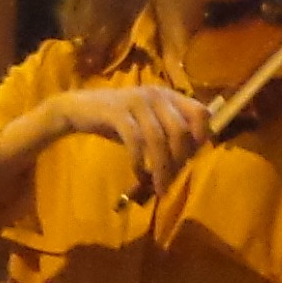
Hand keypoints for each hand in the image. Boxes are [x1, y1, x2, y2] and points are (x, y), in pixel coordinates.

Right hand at [41, 83, 210, 186]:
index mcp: (169, 96)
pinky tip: (139, 174)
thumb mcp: (149, 123)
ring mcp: (137, 102)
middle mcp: (157, 95)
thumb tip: (189, 160)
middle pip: (181, 131)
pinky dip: (140, 162)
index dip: (202, 137)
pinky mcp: (117, 112)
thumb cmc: (119, 121)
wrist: (80, 109)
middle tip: (170, 180)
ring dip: (161, 168)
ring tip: (158, 187)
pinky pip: (136, 141)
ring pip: (159, 139)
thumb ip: (169, 135)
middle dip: (179, 161)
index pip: (201, 113)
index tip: (192, 159)